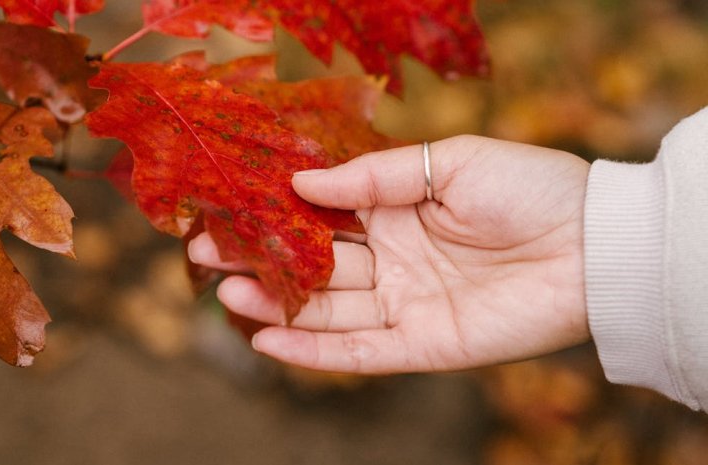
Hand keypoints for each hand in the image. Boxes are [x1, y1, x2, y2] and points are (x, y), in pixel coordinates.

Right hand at [189, 135, 590, 373]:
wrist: (594, 244)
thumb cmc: (528, 188)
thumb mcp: (446, 162)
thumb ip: (373, 176)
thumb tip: (302, 182)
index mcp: (396, 210)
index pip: (322, 214)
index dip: (273, 212)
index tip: (225, 206)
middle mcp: (393, 258)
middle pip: (313, 263)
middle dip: (259, 257)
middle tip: (204, 251)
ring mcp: (405, 303)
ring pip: (326, 307)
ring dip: (274, 303)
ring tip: (225, 293)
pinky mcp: (423, 345)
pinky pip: (359, 352)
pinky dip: (313, 350)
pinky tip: (267, 342)